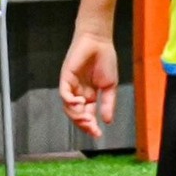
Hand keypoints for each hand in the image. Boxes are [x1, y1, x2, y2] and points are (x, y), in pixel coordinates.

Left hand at [59, 26, 119, 140]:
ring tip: (87, 119)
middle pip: (77, 114)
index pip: (87, 114)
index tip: (98, 134)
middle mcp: (78, 93)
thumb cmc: (105, 60)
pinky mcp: (65, 78)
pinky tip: (80, 103)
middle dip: (84, 124)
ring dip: (77, 116)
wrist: (99, 41)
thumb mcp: (110, 85)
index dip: (91, 125)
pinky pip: (64, 94)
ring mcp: (70, 86)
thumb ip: (108, 103)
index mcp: (89, 95)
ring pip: (69, 107)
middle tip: (93, 129)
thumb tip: (108, 121)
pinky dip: (70, 102)